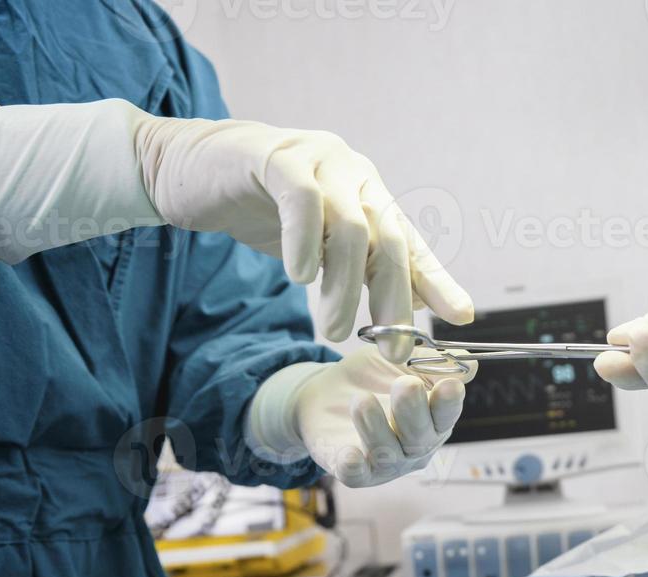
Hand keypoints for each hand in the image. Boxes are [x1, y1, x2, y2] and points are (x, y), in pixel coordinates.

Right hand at [137, 115, 473, 339]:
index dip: (436, 280)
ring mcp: (317, 161)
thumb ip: (358, 270)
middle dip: (392, 299)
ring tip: (335, 329)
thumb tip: (409, 308)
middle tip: (392, 349)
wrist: (187, 170)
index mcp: (367, 197)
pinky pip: (303, 199)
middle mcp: (353, 175)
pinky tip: (300, 278)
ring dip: (345, 287)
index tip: (460, 316)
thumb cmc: (255, 211)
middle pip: (388, 239)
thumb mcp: (315, 248)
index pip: (411, 243)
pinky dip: (306, 242)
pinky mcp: (274, 156)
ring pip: (349, 227)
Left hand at [251, 349, 474, 488]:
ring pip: (387, 452)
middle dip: (413, 411)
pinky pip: (357, 474)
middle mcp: (415, 446)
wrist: (326, 394)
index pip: (446, 415)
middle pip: (420, 437)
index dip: (449, 403)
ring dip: (376, 426)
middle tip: (406, 385)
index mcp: (433, 419)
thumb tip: (469, 364)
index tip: (449, 386)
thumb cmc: (372, 378)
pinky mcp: (355, 471)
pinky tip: (349, 454)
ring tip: (361, 400)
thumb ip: (431, 363)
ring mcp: (386, 462)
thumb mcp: (398, 361)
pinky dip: (354, 466)